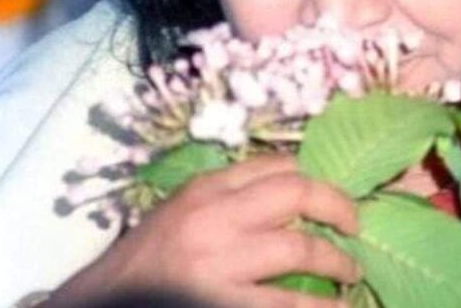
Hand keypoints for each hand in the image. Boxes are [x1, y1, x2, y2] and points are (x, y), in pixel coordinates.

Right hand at [50, 154, 359, 307]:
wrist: (106, 302)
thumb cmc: (148, 256)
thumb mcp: (183, 209)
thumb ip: (229, 195)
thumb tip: (293, 188)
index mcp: (205, 189)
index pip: (275, 165)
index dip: (315, 176)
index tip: (333, 193)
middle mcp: (214, 218)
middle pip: (296, 194)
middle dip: (338, 207)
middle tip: (355, 225)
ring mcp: (219, 264)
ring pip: (300, 251)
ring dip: (337, 263)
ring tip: (350, 273)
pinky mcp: (223, 305)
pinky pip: (286, 305)